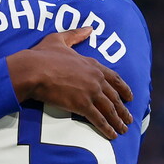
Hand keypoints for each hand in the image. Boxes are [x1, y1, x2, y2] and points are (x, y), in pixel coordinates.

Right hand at [6, 27, 133, 139]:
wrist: (33, 70)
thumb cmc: (42, 55)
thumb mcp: (60, 39)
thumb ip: (76, 34)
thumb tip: (89, 28)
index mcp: (92, 64)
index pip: (114, 78)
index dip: (124, 89)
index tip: (129, 97)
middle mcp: (96, 79)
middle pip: (114, 97)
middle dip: (123, 109)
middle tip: (129, 118)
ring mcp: (91, 92)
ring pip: (109, 109)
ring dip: (118, 121)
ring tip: (123, 130)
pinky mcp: (82, 105)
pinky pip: (99, 119)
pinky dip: (107, 128)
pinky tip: (112, 135)